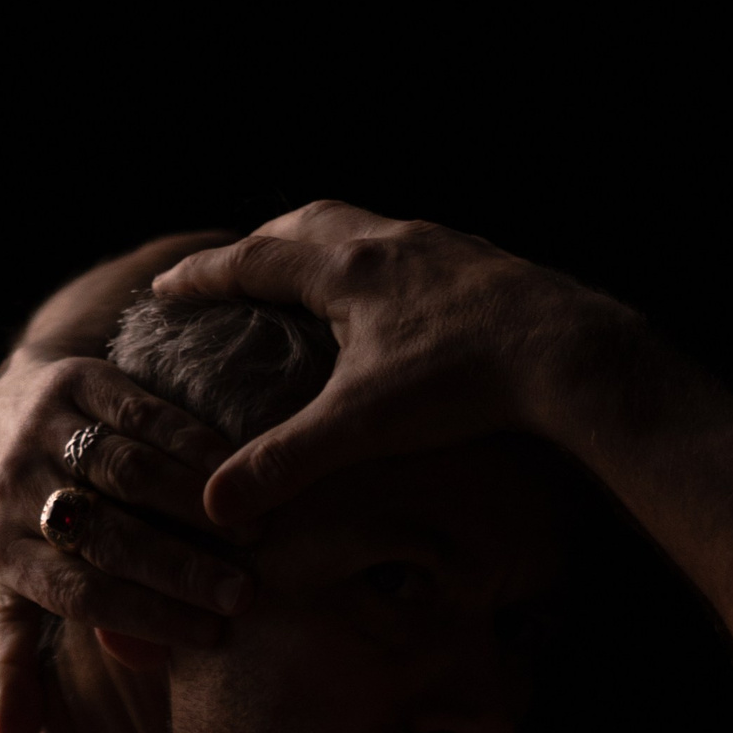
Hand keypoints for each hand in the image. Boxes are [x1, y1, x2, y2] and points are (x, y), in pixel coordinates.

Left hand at [0, 349, 251, 732]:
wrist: (6, 410)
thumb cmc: (29, 528)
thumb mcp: (13, 597)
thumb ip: (21, 665)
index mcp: (3, 554)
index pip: (81, 595)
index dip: (146, 618)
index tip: (211, 636)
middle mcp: (14, 490)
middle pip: (106, 537)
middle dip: (177, 570)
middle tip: (243, 595)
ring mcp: (43, 430)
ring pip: (126, 472)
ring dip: (193, 507)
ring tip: (253, 535)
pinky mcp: (74, 380)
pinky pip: (140, 413)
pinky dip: (191, 444)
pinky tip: (237, 471)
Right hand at [152, 201, 617, 528]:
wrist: (567, 354)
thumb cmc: (463, 381)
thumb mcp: (362, 427)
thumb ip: (286, 462)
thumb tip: (216, 506)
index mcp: (346, 269)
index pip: (252, 261)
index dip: (204, 276)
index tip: (165, 286)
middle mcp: (387, 241)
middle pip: (304, 226)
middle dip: (259, 247)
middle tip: (231, 271)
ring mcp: (437, 247)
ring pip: (360, 230)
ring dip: (321, 248)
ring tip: (305, 280)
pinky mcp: (477, 264)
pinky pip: (406, 252)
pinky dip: (375, 266)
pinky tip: (388, 302)